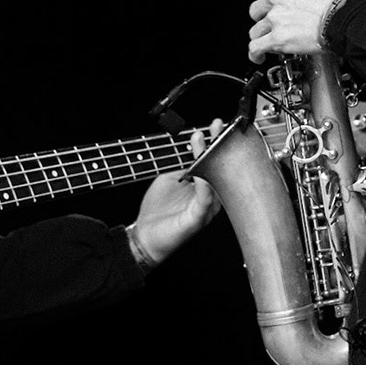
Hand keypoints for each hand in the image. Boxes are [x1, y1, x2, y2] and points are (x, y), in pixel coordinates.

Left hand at [128, 119, 224, 266]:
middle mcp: (208, 197)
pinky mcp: (197, 218)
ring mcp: (205, 208)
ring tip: (204, 141)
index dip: (215, 144)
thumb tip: (192, 152)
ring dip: (211, 159)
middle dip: (219, 146)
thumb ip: (183, 167)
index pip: (213, 163)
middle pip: (219, 169)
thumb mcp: (169, 180)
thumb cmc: (157, 214)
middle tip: (218, 127)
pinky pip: (205, 198)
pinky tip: (201, 167)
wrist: (146, 238)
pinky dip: (205, 181)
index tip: (214, 126)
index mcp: (202, 188)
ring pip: (214, 180)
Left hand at [247, 0, 354, 63]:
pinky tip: (259, 57)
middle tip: (270, 21)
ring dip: (260, 36)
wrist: (343, 21)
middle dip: (262, 15)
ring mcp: (275, 19)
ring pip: (256, 29)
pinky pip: (255, 47)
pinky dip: (255, 53)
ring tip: (266, 42)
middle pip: (257, 6)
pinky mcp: (277, 39)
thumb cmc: (340, 3)